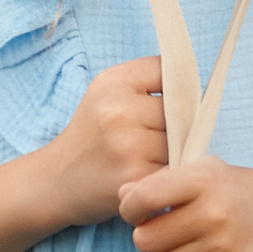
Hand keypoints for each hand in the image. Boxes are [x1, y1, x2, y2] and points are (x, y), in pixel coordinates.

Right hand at [44, 56, 168, 226]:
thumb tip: (196, 91)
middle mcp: (119, 110)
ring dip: (176, 151)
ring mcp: (128, 146)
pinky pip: (175, 169)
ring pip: (182, 141)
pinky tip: (151, 174)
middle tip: (155, 137)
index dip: (175, 89)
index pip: (170, 71)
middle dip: (177, 124)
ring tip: (150, 156)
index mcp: (114, 82)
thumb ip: (148, 83)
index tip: (167, 103)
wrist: (55, 180)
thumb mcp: (107, 94)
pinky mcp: (136, 178)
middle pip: (181, 110)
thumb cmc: (92, 134)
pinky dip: (170, 173)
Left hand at [119, 158, 252, 251]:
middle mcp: (213, 212)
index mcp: (201, 179)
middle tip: (166, 230)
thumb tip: (121, 197)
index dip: (131, 209)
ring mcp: (225, 245)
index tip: (139, 211)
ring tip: (188, 244)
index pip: (144, 198)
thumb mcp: (198, 173)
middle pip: (145, 241)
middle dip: (149, 238)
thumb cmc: (230, 189)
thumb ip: (157, 183)